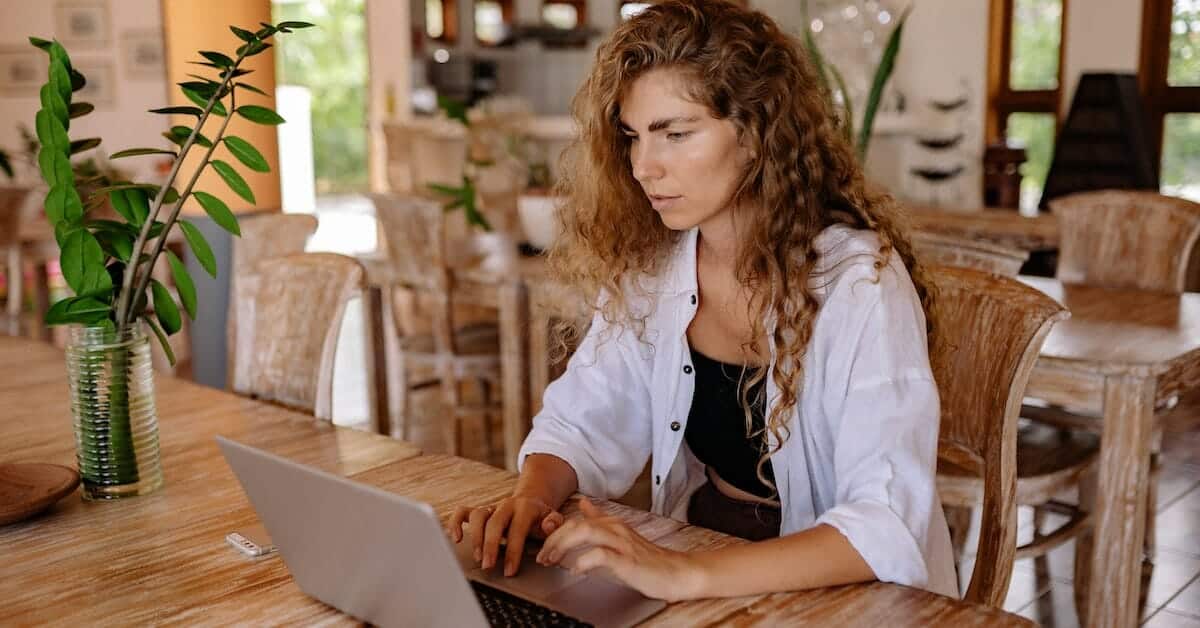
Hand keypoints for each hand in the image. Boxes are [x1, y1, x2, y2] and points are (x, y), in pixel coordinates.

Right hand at [449, 494, 565, 576]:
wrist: (531, 503)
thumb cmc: (541, 518)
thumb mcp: (553, 519)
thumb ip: (554, 523)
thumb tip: (548, 526)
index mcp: (526, 507)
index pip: (517, 529)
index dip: (513, 551)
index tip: (510, 571)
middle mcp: (506, 505)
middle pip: (494, 522)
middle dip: (490, 545)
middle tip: (489, 566)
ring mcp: (492, 507)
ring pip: (478, 516)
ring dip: (476, 538)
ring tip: (478, 557)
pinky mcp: (480, 511)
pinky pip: (463, 512)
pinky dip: (456, 523)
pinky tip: (456, 538)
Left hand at [535, 499, 704, 601]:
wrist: (675, 573)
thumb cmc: (645, 560)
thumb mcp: (617, 537)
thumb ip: (600, 521)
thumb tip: (584, 505)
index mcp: (610, 523)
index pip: (575, 520)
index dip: (555, 533)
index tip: (543, 547)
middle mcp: (615, 528)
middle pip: (575, 524)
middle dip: (553, 540)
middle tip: (542, 557)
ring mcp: (621, 542)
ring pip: (585, 532)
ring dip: (563, 546)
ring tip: (552, 560)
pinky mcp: (627, 560)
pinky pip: (601, 555)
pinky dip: (584, 561)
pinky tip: (576, 570)